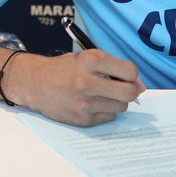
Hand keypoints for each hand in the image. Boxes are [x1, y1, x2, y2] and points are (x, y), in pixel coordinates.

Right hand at [9, 50, 145, 126]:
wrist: (35, 84)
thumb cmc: (64, 69)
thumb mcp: (86, 57)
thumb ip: (112, 67)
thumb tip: (140, 85)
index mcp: (90, 60)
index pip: (130, 71)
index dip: (132, 75)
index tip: (128, 76)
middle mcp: (87, 81)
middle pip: (129, 93)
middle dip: (132, 91)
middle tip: (125, 89)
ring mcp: (84, 102)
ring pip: (121, 107)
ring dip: (117, 101)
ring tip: (102, 94)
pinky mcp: (82, 119)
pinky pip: (108, 117)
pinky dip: (105, 111)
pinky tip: (92, 103)